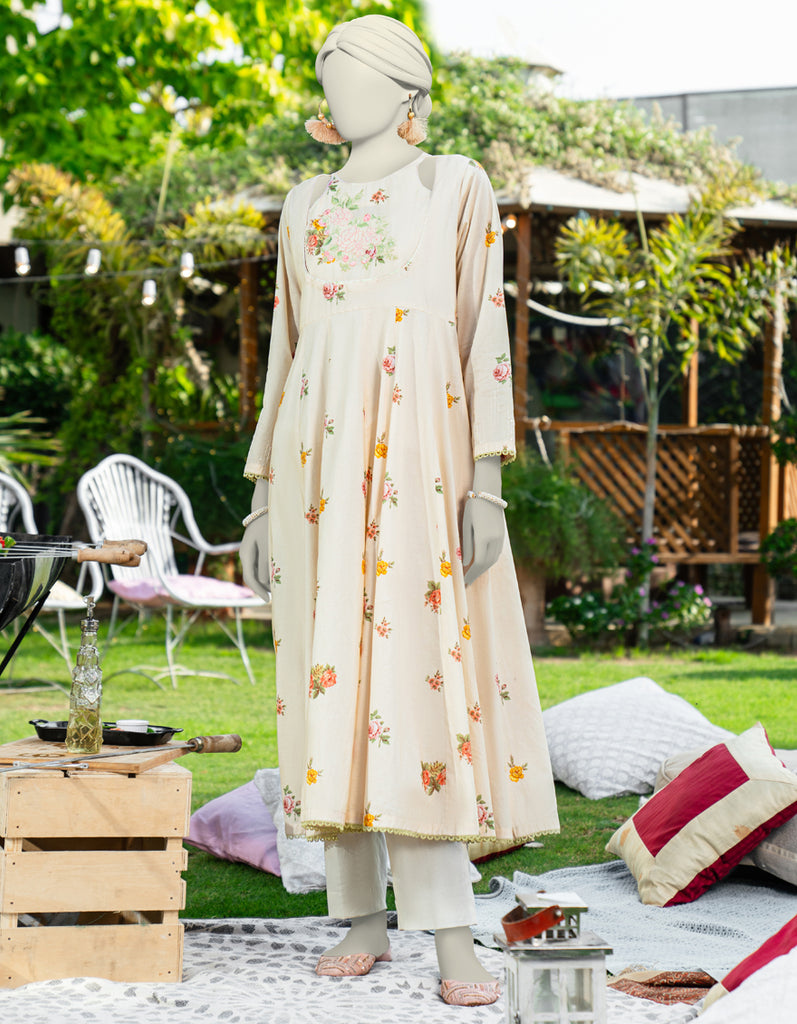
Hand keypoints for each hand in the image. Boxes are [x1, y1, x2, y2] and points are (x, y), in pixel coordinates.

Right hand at [240, 478, 270, 600]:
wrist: (267, 506)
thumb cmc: (269, 524)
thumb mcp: (269, 545)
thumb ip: (266, 564)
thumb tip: (266, 583)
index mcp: (246, 554)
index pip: (250, 578)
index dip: (259, 591)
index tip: (268, 600)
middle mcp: (247, 555)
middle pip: (254, 577)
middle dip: (264, 588)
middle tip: (279, 598)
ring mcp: (253, 552)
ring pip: (258, 572)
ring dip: (268, 581)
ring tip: (283, 589)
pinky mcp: (260, 549)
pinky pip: (263, 565)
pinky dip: (270, 572)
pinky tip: (282, 575)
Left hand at [462, 495, 503, 584]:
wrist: (489, 492)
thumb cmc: (473, 506)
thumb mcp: (466, 525)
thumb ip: (466, 545)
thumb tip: (465, 563)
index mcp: (483, 537)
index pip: (478, 562)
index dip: (471, 574)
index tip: (464, 582)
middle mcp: (495, 539)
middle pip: (487, 563)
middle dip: (477, 574)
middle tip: (467, 582)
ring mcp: (500, 537)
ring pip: (493, 559)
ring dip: (483, 568)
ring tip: (473, 574)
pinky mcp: (502, 534)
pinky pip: (496, 552)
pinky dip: (489, 560)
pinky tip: (482, 563)